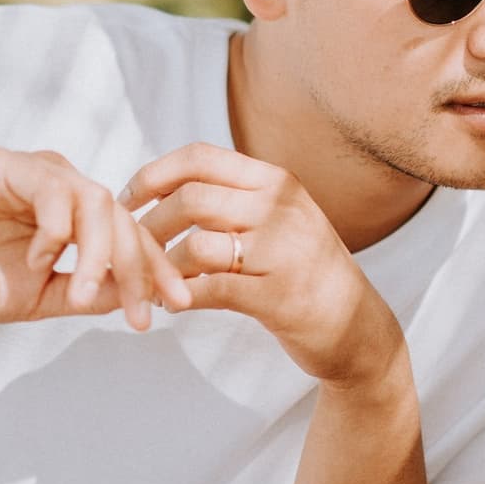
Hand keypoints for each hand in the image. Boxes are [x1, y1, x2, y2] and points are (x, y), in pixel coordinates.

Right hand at [0, 148, 189, 328]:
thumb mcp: (34, 298)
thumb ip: (84, 294)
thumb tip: (139, 298)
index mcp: (74, 216)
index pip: (131, 237)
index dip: (156, 271)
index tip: (176, 307)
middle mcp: (63, 187)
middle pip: (125, 219)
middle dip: (142, 266)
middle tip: (146, 308)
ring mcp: (36, 172)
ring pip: (97, 201)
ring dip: (100, 252)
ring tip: (85, 293)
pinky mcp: (5, 165)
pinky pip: (52, 188)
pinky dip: (56, 228)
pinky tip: (39, 259)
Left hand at [119, 144, 405, 387]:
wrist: (358, 326)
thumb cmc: (306, 271)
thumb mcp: (281, 218)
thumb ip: (236, 198)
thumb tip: (163, 186)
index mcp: (277, 182)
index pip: (199, 158)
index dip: (151, 175)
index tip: (126, 202)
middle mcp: (281, 208)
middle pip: (189, 199)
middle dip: (147, 227)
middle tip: (131, 250)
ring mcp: (283, 251)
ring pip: (195, 245)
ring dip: (160, 267)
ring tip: (149, 282)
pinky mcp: (278, 296)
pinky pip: (209, 289)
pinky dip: (179, 297)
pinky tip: (171, 304)